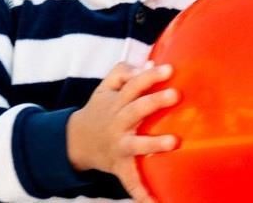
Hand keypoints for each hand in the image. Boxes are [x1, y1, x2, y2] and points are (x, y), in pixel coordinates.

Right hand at [66, 61, 178, 202]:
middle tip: (175, 95)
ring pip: (136, 143)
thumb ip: (123, 72)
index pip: (134, 84)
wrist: (76, 140)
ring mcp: (119, 145)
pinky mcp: (120, 166)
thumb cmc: (99, 109)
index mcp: (116, 101)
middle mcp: (118, 121)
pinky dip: (142, 193)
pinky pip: (131, 180)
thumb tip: (148, 63)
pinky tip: (157, 202)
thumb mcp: (104, 87)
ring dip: (154, 143)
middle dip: (155, 102)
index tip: (170, 69)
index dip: (150, 76)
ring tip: (174, 141)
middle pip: (137, 109)